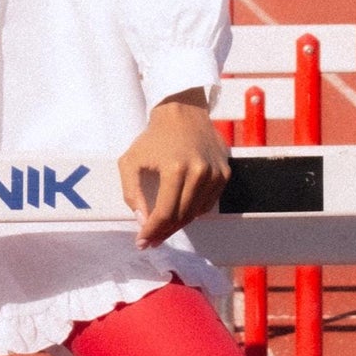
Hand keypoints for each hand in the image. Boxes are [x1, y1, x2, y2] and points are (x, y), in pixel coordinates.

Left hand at [117, 90, 229, 248]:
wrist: (183, 113)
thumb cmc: (154, 137)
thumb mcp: (131, 161)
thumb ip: (132, 192)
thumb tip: (143, 221)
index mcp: (175, 169)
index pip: (164, 212)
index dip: (152, 231)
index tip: (142, 242)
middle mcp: (199, 173)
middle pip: (181, 217)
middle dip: (163, 232)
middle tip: (151, 240)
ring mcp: (215, 174)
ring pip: (195, 213)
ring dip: (178, 225)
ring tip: (162, 229)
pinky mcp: (224, 174)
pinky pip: (207, 204)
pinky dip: (193, 211)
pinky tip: (179, 211)